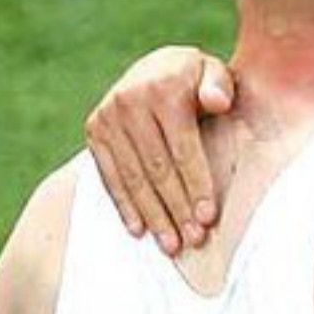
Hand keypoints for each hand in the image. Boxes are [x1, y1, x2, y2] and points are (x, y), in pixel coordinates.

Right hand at [82, 45, 237, 252]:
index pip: (182, 149)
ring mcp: (108, 116)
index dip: (196, 185)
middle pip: (157, 168)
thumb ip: (219, 85)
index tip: (208, 218)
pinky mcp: (94, 130)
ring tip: (171, 245)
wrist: (158, 67)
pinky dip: (124, 206)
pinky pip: (110, 176)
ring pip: (133, 177)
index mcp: (163, 90)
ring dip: (152, 215)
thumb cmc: (197, 80)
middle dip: (176, 208)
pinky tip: (139, 231)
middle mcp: (129, 101)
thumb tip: (218, 102)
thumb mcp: (213, 72)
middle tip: (192, 240)